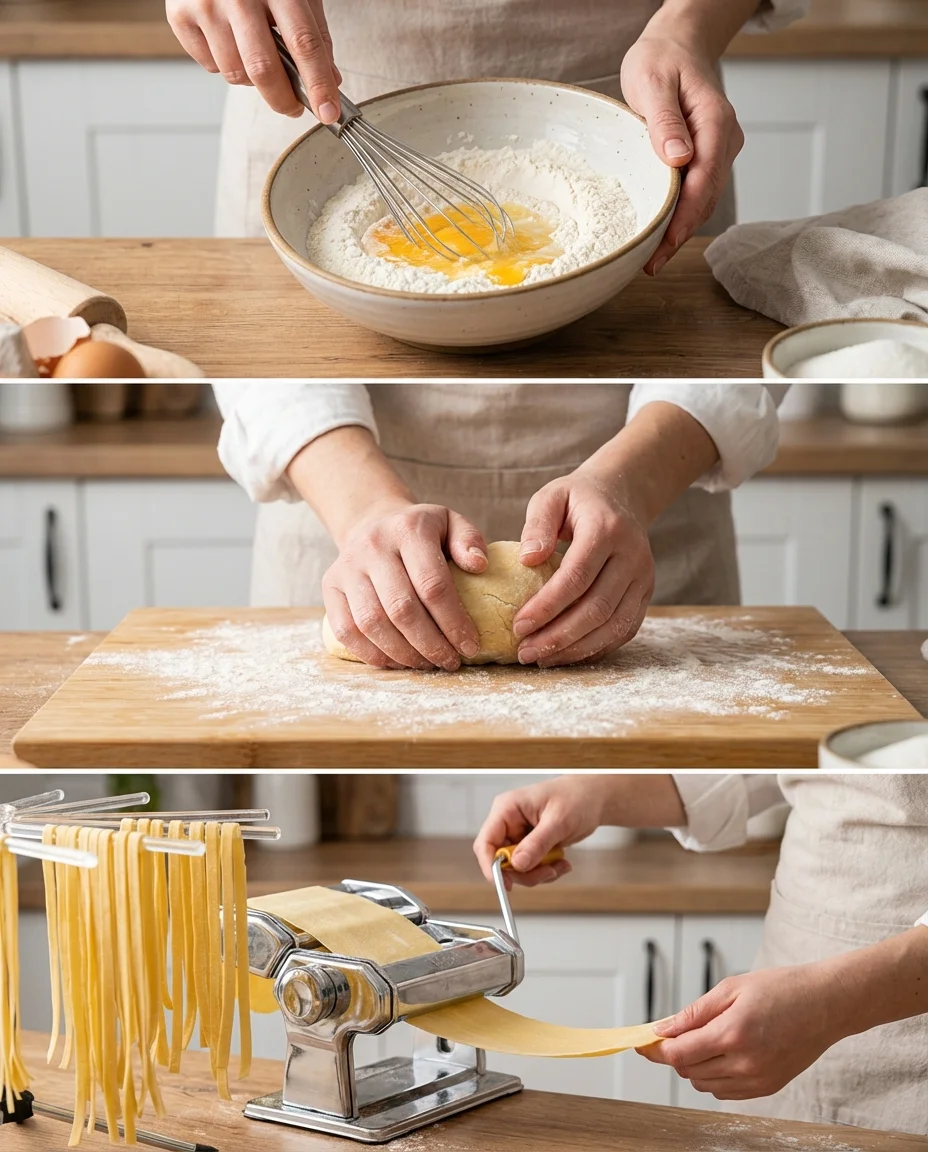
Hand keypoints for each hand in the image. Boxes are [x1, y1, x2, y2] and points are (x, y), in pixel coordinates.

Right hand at [166, 0, 342, 121]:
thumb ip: (314, 34)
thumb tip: (329, 82)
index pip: (303, 42)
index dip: (318, 83)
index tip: (328, 112)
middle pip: (263, 68)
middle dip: (283, 100)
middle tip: (293, 108)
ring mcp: (205, 5)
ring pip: (236, 74)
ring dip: (253, 80)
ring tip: (257, 55)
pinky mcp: (180, 16)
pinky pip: (211, 66)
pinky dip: (225, 64)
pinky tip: (230, 41)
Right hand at [322, 498, 487, 671]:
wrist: (373, 521)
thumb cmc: (421, 531)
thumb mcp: (451, 523)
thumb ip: (469, 540)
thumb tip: (480, 566)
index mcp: (408, 529)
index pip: (433, 584)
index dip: (453, 622)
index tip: (470, 645)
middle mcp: (373, 546)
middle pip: (402, 609)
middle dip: (430, 644)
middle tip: (449, 661)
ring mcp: (347, 568)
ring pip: (372, 624)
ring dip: (402, 653)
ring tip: (426, 664)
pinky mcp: (330, 587)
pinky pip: (346, 630)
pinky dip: (372, 654)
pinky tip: (396, 662)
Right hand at [473, 776, 617, 886]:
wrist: (593, 798)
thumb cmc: (576, 798)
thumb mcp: (558, 821)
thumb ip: (537, 843)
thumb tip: (518, 864)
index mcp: (507, 809)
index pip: (486, 842)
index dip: (490, 866)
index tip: (504, 884)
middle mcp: (509, 823)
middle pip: (501, 860)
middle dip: (524, 872)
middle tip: (548, 872)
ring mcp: (519, 835)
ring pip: (517, 868)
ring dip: (538, 873)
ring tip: (560, 865)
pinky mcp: (530, 845)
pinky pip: (530, 868)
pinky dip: (546, 871)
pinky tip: (562, 862)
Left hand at [513, 469, 653, 666]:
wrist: (621, 496)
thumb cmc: (577, 499)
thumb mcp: (551, 496)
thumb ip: (537, 524)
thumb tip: (527, 560)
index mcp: (607, 529)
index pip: (577, 576)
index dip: (547, 606)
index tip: (518, 626)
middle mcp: (632, 556)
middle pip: (597, 607)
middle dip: (558, 636)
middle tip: (525, 652)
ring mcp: (643, 577)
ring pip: (614, 625)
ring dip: (576, 648)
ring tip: (541, 658)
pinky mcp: (645, 594)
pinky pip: (624, 630)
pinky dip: (595, 648)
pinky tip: (567, 655)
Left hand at [620, 31, 743, 273]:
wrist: (678, 44)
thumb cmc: (662, 58)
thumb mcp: (654, 82)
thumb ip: (665, 121)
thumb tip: (679, 158)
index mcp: (715, 123)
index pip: (704, 180)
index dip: (685, 216)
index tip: (665, 243)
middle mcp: (724, 140)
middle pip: (707, 198)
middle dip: (680, 234)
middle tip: (651, 264)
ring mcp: (720, 151)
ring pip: (704, 200)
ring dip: (681, 229)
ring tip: (653, 258)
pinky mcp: (709, 157)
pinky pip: (698, 191)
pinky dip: (680, 214)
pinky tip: (661, 233)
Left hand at [639, 964, 843, 1098]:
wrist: (825, 1005)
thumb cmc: (781, 989)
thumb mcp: (732, 988)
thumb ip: (694, 1012)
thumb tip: (663, 1028)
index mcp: (733, 1033)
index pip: (679, 1053)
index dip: (656, 1049)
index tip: (643, 1042)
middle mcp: (745, 1063)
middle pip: (688, 1071)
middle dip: (674, 1054)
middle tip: (672, 1034)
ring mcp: (757, 1080)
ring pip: (704, 1084)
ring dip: (692, 1066)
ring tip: (701, 1039)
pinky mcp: (767, 1088)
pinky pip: (725, 1091)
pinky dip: (713, 1077)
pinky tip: (719, 1054)